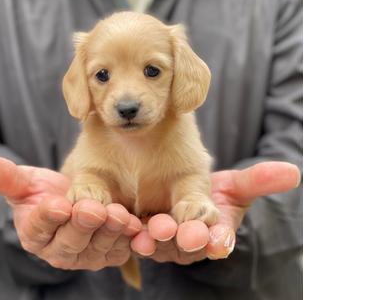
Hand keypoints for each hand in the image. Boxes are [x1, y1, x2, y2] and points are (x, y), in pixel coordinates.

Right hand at [0, 156, 141, 270]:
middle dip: (82, 225)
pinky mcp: (111, 254)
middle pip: (71, 241)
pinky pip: (122, 249)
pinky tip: (137, 225)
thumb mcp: (27, 183)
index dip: (47, 217)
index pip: (39, 228)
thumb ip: (8, 178)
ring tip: (117, 213)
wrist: (76, 200)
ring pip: (99, 247)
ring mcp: (87, 256)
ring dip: (109, 231)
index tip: (56, 204)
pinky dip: (131, 239)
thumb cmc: (47, 192)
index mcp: (36, 235)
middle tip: (91, 209)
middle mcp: (60, 251)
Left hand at [129, 162, 300, 263]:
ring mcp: (165, 243)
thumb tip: (294, 172)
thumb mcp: (237, 185)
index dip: (220, 240)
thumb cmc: (214, 193)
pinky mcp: (140, 236)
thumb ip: (259, 180)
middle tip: (183, 234)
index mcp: (216, 232)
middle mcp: (191, 243)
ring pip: (160, 245)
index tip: (220, 241)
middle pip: (188, 245)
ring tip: (150, 231)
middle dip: (187, 241)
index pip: (220, 239)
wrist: (180, 192)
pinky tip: (123, 222)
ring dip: (155, 240)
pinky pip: (134, 237)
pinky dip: (129, 232)